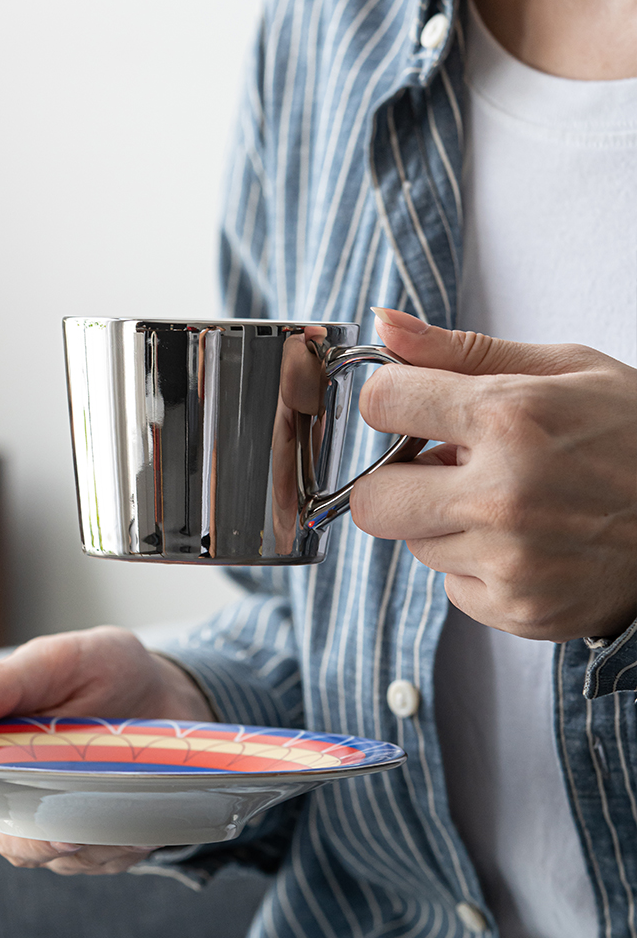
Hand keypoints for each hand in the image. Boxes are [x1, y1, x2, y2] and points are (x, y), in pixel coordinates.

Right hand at [0, 626, 211, 873]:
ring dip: (89, 839)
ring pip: (56, 855)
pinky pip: (102, 860)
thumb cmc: (104, 671)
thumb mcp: (58, 661)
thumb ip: (6, 682)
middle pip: (4, 835)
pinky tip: (140, 816)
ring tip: (123, 805)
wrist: (170, 695)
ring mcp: (55, 823)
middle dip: (33, 837)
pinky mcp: (98, 843)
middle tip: (64, 832)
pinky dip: (122, 843)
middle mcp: (15, 792)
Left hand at [350, 309, 636, 641]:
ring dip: (443, 522)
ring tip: (507, 502)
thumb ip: (462, 351)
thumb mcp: (565, 368)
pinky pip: (453, 587)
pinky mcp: (519, 610)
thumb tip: (383, 327)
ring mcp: (510, 562)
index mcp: (510, 416)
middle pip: (371, 501)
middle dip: (394, 479)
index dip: (390, 402)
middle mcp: (502, 495)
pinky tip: (528, 542)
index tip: (411, 408)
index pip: (381, 404)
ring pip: (415, 544)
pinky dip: (477, 567)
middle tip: (442, 466)